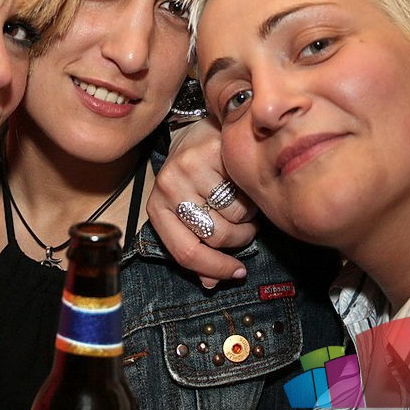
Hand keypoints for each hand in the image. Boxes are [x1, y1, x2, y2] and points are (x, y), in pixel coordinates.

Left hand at [147, 115, 258, 287]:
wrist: (204, 127)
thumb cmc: (200, 174)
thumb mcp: (191, 210)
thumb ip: (199, 245)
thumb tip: (211, 283)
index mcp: (158, 209)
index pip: (184, 252)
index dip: (215, 268)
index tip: (236, 272)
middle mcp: (166, 189)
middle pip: (214, 237)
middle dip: (239, 238)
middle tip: (245, 226)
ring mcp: (185, 170)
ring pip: (233, 216)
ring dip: (248, 215)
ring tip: (242, 200)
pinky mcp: (207, 153)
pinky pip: (243, 191)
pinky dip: (251, 193)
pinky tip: (244, 182)